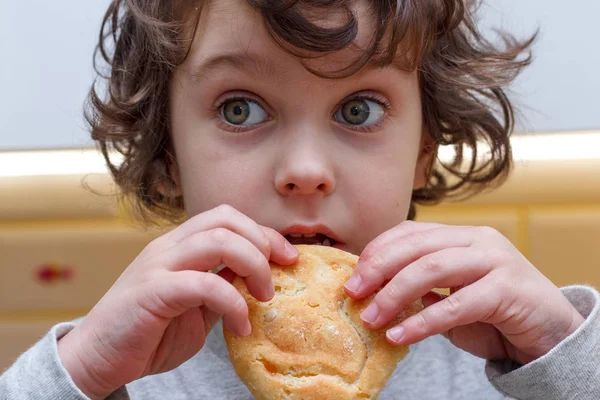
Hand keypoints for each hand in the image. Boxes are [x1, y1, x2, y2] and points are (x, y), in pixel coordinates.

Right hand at [57, 205, 297, 398]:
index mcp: (180, 246)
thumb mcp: (197, 306)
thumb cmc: (150, 332)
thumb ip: (223, 286)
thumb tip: (259, 277)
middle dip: (263, 241)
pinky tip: (241, 325)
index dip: (263, 232)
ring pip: (217, 240)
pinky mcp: (151, 292)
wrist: (98, 359)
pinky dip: (233, 303)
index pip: (228, 218)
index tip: (289, 257)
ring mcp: (158, 266)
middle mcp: (168, 247)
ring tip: (264, 298)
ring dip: (253, 266)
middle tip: (282, 272)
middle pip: (226, 219)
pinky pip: (204, 284)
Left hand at [344, 221, 583, 365]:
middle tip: (354, 293)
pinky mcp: (508, 290)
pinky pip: (456, 305)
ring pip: (432, 269)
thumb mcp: (450, 294)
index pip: (409, 232)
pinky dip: (423, 322)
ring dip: (394, 294)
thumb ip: (420, 286)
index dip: (377, 251)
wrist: (550, 333)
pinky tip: (400, 336)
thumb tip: (371, 289)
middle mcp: (478, 240)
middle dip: (378, 269)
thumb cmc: (493, 313)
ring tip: (372, 318)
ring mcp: (495, 261)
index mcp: (460, 235)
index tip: (353, 276)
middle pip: (416, 246)